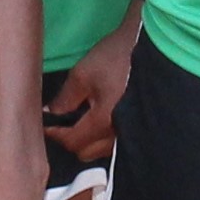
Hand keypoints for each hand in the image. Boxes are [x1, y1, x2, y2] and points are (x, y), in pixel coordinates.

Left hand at [42, 15, 141, 169]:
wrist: (152, 47)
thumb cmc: (116, 57)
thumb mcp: (83, 73)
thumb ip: (65, 98)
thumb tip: (51, 114)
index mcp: (104, 122)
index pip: (73, 142)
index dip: (55, 135)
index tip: (47, 125)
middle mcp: (120, 135)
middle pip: (87, 153)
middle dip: (71, 140)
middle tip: (63, 123)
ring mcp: (132, 134)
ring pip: (102, 151)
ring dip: (88, 140)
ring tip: (81, 121)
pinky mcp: (140, 128)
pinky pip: (115, 143)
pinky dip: (103, 138)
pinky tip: (100, 122)